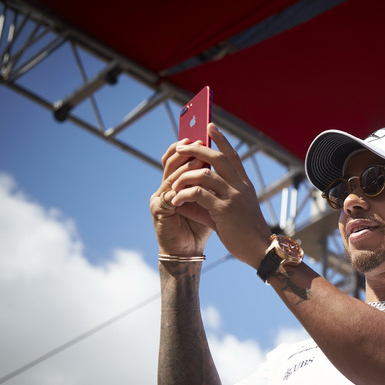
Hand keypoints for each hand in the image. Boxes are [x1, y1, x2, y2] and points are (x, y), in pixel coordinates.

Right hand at [150, 139, 214, 256]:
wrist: (190, 251)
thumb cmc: (203, 227)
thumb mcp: (211, 200)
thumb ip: (213, 183)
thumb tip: (228, 161)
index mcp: (177, 183)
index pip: (179, 157)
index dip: (190, 145)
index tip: (204, 132)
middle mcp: (165, 187)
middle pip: (171, 161)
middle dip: (186, 150)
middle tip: (198, 140)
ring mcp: (158, 197)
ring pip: (170, 175)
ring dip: (185, 166)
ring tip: (198, 158)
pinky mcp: (157, 209)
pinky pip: (168, 193)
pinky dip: (180, 186)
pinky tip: (190, 179)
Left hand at [168, 123, 272, 267]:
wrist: (261, 250)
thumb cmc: (246, 233)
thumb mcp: (231, 213)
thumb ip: (210, 202)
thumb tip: (185, 197)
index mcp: (244, 184)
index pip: (232, 155)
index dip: (220, 139)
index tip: (209, 126)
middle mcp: (240, 186)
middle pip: (217, 158)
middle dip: (197, 149)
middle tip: (180, 147)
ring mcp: (233, 197)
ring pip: (204, 174)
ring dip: (184, 176)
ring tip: (172, 185)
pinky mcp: (224, 210)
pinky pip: (199, 195)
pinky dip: (184, 195)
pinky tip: (176, 200)